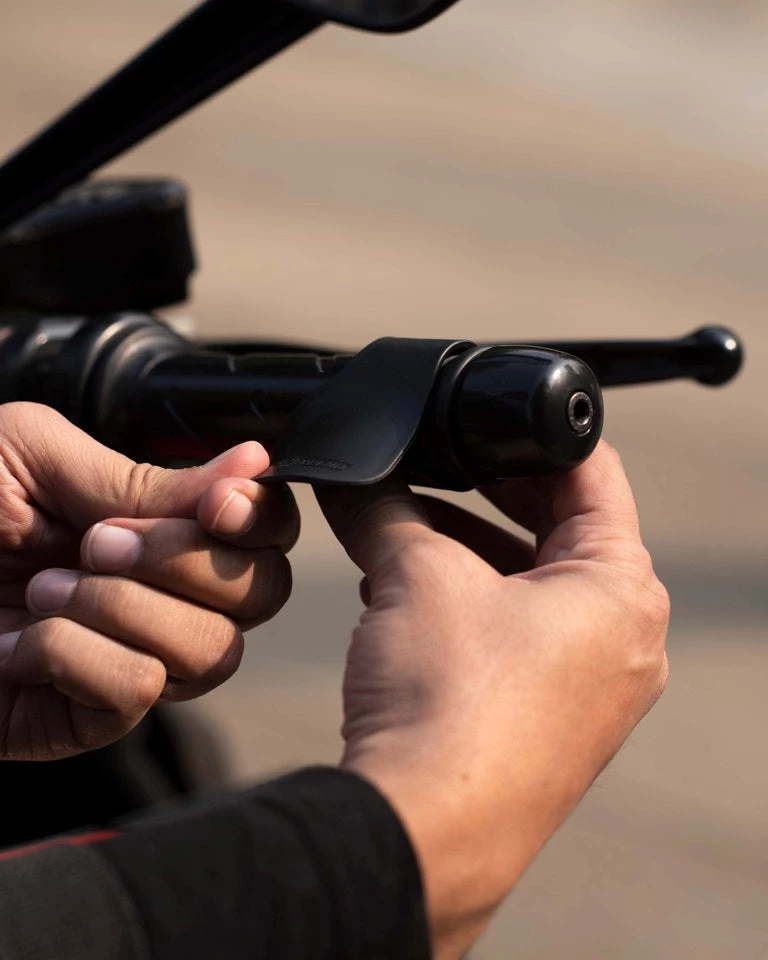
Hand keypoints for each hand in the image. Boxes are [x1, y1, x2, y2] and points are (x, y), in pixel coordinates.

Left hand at [0, 402, 297, 760]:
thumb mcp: (35, 458)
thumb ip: (147, 478)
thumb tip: (257, 465)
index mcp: (151, 522)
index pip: (263, 532)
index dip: (261, 518)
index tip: (220, 502)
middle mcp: (158, 592)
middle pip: (259, 596)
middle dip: (187, 562)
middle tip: (98, 540)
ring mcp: (127, 656)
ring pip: (214, 653)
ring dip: (129, 609)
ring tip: (47, 588)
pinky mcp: (83, 718)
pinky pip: (138, 694)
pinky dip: (81, 659)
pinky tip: (22, 642)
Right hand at [318, 442, 668, 959]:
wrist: (420, 832)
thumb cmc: (448, 704)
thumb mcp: (414, 574)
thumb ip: (384, 507)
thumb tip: (350, 475)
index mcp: (621, 590)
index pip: (592, 474)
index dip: (534, 435)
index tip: (485, 418)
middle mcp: (621, 641)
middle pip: (557, 530)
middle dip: (483, 495)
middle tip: (430, 465)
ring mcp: (585, 688)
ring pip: (526, 585)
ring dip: (462, 552)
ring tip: (397, 530)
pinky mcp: (541, 721)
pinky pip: (510, 636)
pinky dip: (462, 605)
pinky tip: (400, 596)